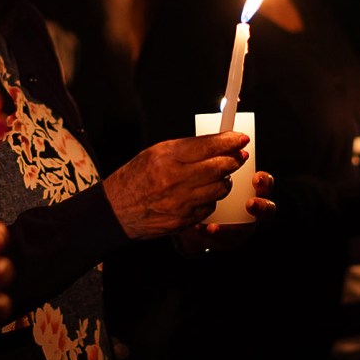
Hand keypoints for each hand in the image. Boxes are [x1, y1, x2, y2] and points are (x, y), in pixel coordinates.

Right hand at [103, 131, 248, 238]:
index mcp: (167, 158)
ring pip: (219, 189)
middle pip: (219, 168)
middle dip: (234, 160)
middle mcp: (175, 180)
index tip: (241, 138)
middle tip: (239, 155)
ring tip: (221, 174)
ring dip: (225, 180)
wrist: (117, 209)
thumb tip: (218, 143)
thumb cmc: (137, 176)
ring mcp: (181, 203)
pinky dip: (211, 198)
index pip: (207, 146)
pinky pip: (210, 207)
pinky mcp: (184, 220)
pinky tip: (203, 193)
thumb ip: (187, 148)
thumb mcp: (157, 152)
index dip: (229, 141)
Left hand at [172, 168, 275, 254]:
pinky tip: (204, 228)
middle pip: (266, 208)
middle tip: (250, 204)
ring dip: (234, 228)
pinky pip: (225, 239)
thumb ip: (217, 159)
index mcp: (251, 187)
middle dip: (261, 206)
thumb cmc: (207, 186)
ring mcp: (243, 225)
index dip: (264, 181)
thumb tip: (216, 139)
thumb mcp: (213, 171)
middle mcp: (252, 207)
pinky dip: (215, 234)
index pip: (265, 182)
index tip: (256, 177)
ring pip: (247, 228)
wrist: (194, 213)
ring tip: (216, 226)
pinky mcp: (230, 239)